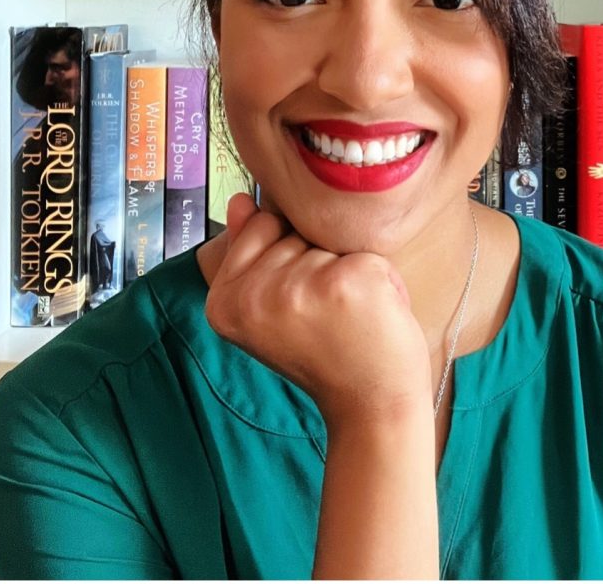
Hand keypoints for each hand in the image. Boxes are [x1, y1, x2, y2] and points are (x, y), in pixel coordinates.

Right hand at [204, 193, 432, 427]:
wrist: (371, 402)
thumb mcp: (274, 303)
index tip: (297, 302)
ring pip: (330, 238)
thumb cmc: (327, 348)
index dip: (288, 254)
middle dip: (317, 261)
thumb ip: (253, 251)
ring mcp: (299, 288)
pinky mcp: (346, 282)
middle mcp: (254, 295)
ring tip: (347, 313)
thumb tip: (239, 201)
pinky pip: (366, 249)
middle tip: (325, 311)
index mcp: (224, 301)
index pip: (260, 225)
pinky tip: (370, 311)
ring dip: (346, 268)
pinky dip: (378, 274)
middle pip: (295, 228)